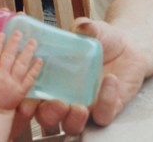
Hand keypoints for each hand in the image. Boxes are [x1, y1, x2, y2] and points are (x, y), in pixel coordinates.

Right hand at [0, 31, 42, 111]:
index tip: (2, 33)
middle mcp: (1, 78)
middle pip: (9, 58)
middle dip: (14, 43)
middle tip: (19, 32)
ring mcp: (12, 85)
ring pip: (21, 66)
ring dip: (28, 52)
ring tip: (32, 41)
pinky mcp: (21, 91)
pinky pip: (30, 79)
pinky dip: (35, 69)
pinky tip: (39, 59)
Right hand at [33, 18, 148, 133]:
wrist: (127, 44)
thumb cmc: (101, 38)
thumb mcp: (89, 29)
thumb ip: (83, 27)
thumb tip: (82, 26)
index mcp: (50, 78)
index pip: (31, 96)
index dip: (25, 102)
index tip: (25, 102)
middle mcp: (64, 96)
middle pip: (47, 118)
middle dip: (48, 116)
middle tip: (56, 104)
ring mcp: (84, 105)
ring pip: (72, 126)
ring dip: (72, 121)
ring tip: (79, 107)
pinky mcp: (107, 108)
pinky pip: (103, 115)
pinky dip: (106, 100)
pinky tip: (109, 81)